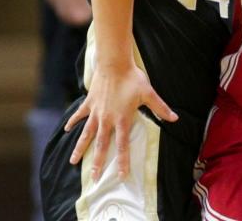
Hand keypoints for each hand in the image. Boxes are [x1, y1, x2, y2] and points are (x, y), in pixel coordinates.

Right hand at [64, 60, 177, 178]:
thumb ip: (161, 108)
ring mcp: (96, 112)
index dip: (123, 161)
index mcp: (122, 119)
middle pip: (101, 145)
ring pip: (86, 134)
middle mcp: (106, 119)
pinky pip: (79, 115)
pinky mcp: (89, 103)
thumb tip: (174, 118)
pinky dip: (73, 122)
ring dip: (80, 148)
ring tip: (73, 162)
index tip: (121, 176)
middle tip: (94, 178)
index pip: (123, 145)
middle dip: (98, 163)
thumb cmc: (132, 78)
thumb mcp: (149, 94)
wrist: (114, 64)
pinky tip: (66, 130)